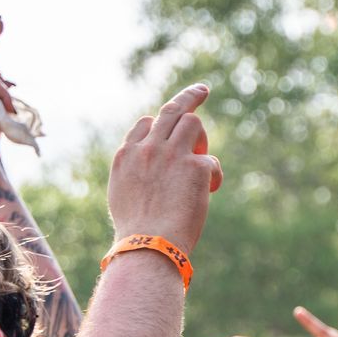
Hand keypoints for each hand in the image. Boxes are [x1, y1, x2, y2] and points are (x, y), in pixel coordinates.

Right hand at [107, 84, 221, 253]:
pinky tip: (210, 191)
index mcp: (126, 156)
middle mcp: (147, 149)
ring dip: (201, 140)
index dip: (161, 124)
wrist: (148, 246)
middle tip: (203, 90)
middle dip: (189, 96)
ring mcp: (171, 154)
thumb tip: (148, 176)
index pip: (146, 124)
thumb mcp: (123, 197)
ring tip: (201, 162)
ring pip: (193, 123)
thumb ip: (135, 176)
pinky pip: (211, 161)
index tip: (170, 127)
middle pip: (171, 110)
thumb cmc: (137, 233)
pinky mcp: (195, 167)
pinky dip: (214, 176)